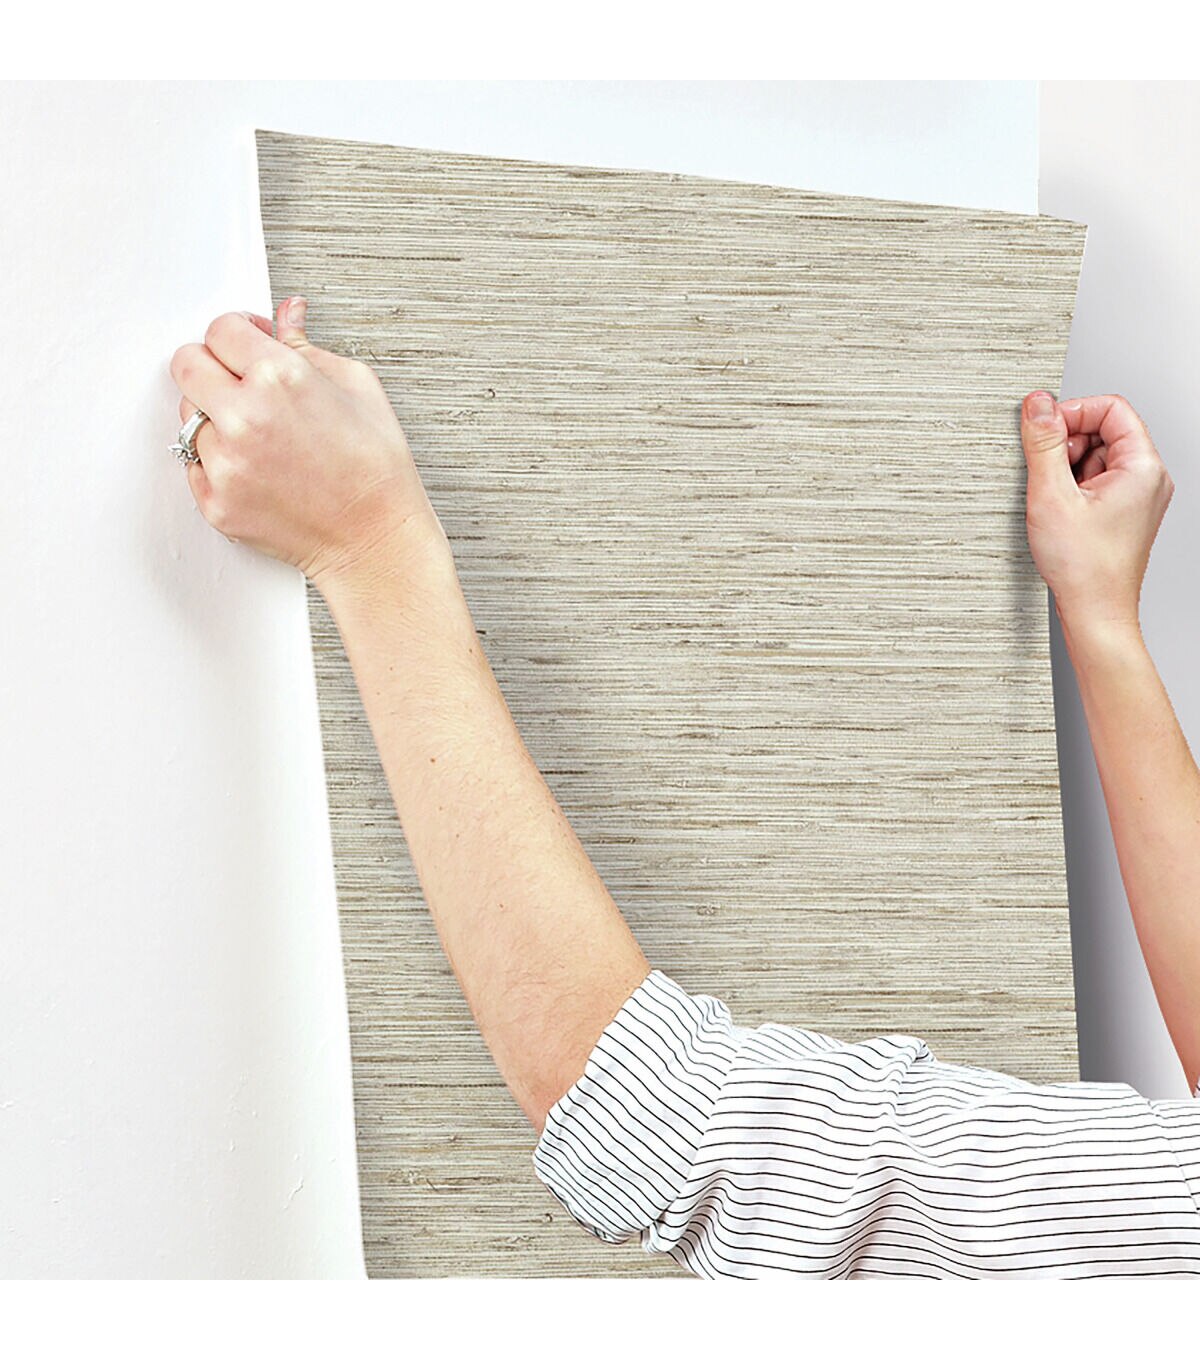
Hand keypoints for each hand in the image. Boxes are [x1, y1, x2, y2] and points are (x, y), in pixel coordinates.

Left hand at [169, 298, 447, 589]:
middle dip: (212, 366)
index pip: (219, 329)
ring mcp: (226, 463)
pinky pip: (195, 464)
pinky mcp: (216, 502)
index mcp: (280, 377)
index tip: (247, 344)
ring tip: (261, 437)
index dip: (237, 333)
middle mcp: (245, 417)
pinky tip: (258, 468)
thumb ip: (307, 345)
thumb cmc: (376, 469)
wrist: (375, 539)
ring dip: (215, 419)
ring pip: (189, 417)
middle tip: (239, 383)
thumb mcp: (357, 387)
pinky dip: (219, 462)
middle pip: (186, 364)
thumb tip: (286, 315)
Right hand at [1020, 390, 1173, 631]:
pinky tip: (1059, 511)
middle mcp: (1148, 478)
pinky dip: (1072, 487)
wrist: (1095, 612)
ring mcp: (1137, 497)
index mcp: (1142, 467)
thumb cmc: (1084, 567)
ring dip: (1067, 468)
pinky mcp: (1123, 512)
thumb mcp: (1052, 495)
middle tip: (1046, 471)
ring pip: (1097, 457)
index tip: (1043, 429)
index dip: (1073, 412)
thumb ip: (1043, 443)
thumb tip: (1037, 404)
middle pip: (1104, 431)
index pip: (1111, 408)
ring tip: (1054, 500)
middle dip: (1067, 443)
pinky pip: (1096, 481)